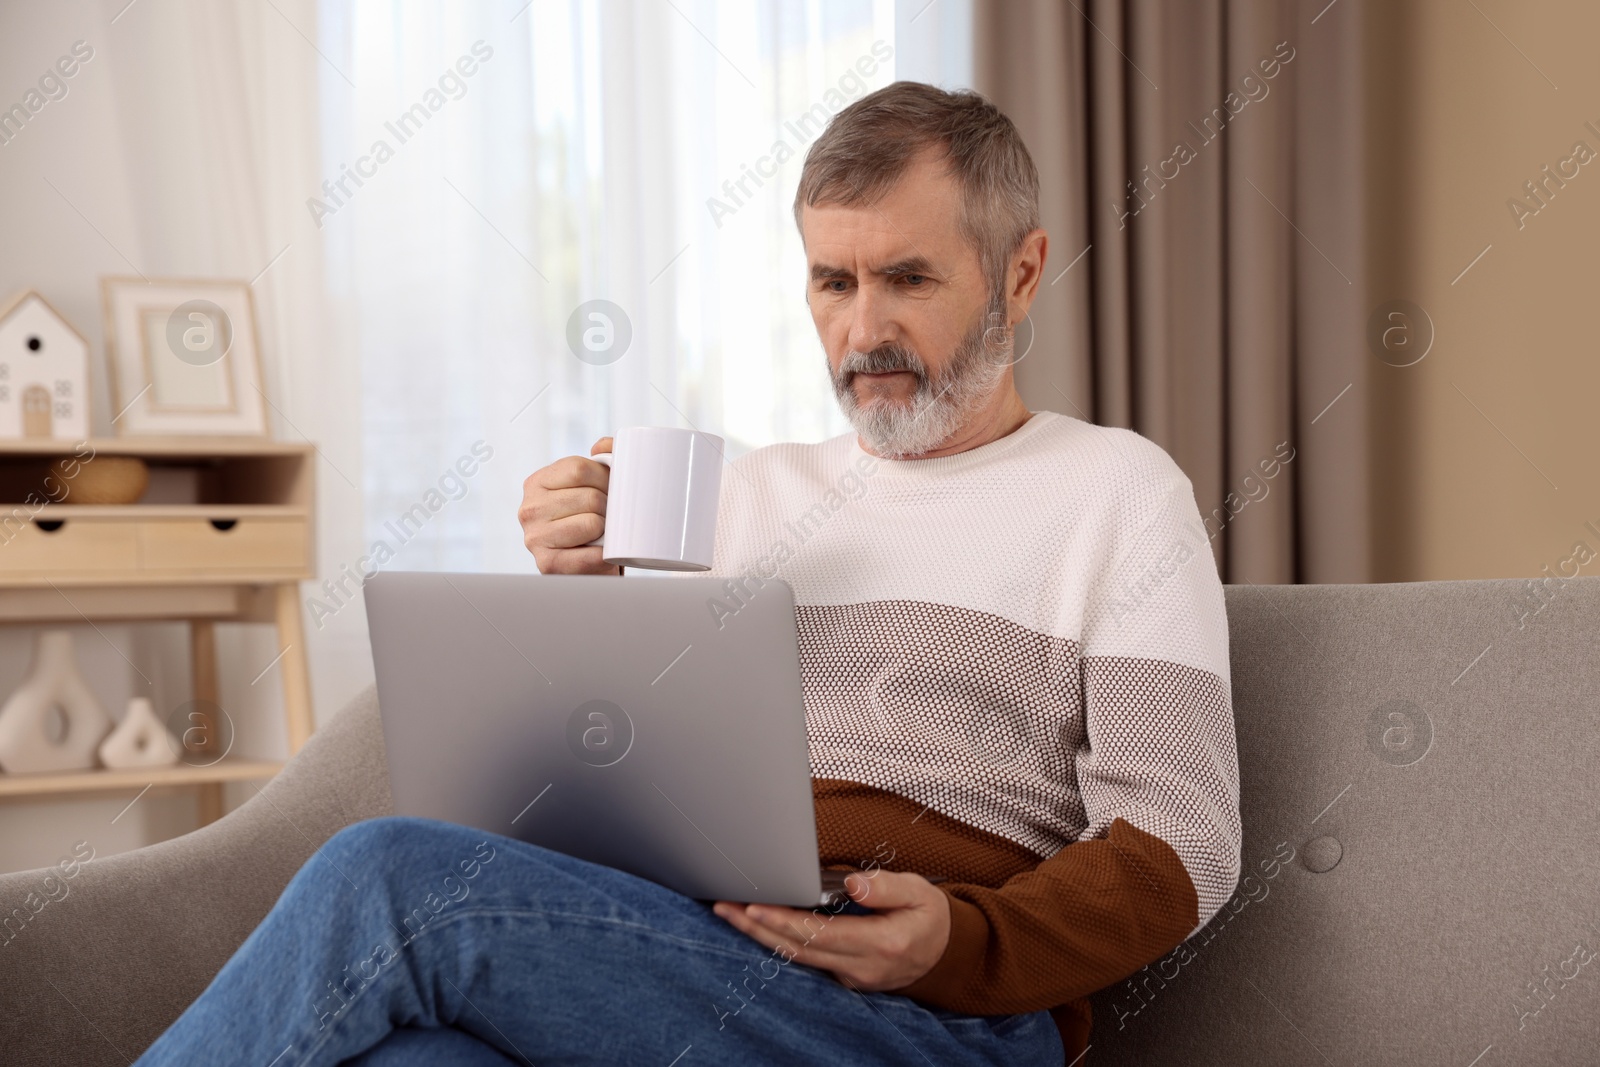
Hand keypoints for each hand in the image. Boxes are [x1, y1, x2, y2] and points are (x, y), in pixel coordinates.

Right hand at [518, 436, 619, 574]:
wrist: (583, 564)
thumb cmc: (588, 518)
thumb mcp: (589, 484)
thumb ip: (601, 458)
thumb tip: (603, 446)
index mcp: (537, 482)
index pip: (580, 468)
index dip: (606, 478)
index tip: (611, 490)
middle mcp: (529, 509)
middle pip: (590, 497)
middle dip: (611, 507)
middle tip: (611, 516)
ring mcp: (534, 538)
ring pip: (592, 524)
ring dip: (608, 531)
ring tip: (605, 534)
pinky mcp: (547, 564)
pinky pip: (590, 556)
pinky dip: (605, 556)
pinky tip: (604, 554)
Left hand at [712, 870, 950, 991]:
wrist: (945, 952)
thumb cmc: (929, 916)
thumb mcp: (919, 892)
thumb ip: (886, 887)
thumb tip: (854, 883)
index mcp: (883, 944)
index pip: (823, 934)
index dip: (786, 922)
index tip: (756, 907)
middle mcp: (863, 967)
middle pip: (799, 950)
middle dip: (758, 928)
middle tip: (725, 907)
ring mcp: (852, 976)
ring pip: (797, 958)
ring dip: (761, 937)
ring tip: (730, 914)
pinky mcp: (844, 976)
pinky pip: (805, 961)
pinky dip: (778, 943)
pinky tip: (757, 926)